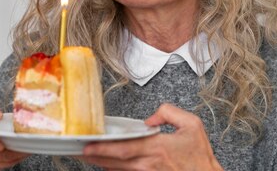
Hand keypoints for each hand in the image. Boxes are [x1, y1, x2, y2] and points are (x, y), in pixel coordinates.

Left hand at [81, 103, 222, 170]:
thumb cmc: (200, 157)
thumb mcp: (192, 125)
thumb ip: (169, 112)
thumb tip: (150, 118)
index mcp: (157, 147)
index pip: (123, 148)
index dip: (102, 148)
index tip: (87, 145)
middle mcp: (148, 164)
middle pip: (113, 161)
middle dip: (93, 155)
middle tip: (75, 149)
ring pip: (116, 170)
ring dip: (99, 163)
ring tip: (83, 154)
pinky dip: (112, 170)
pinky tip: (103, 163)